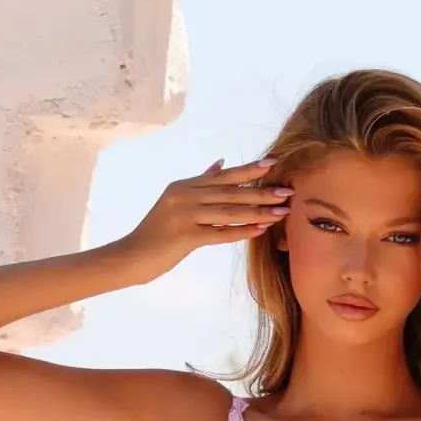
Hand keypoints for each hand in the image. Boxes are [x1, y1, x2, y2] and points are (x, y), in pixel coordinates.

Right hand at [121, 159, 290, 280]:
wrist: (131, 257)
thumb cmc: (156, 234)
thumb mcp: (175, 202)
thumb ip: (199, 183)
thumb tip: (220, 163)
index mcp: (183, 186)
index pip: (223, 176)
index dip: (249, 170)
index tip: (274, 164)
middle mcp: (184, 195)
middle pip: (230, 192)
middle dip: (261, 191)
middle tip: (288, 191)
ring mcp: (184, 215)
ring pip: (229, 211)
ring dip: (258, 212)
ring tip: (282, 212)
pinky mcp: (185, 236)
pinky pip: (220, 233)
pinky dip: (242, 231)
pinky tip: (261, 230)